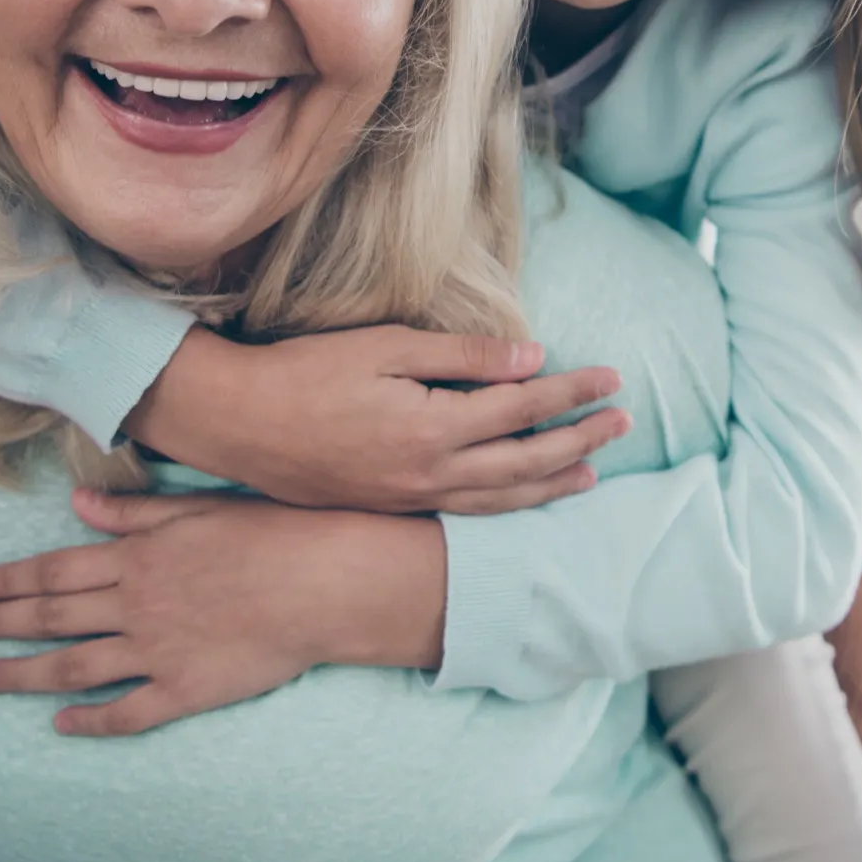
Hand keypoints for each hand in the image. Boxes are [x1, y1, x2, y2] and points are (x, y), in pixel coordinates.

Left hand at [0, 489, 447, 735]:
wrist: (323, 581)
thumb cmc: (270, 534)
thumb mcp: (198, 508)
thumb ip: (134, 512)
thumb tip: (80, 504)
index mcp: (137, 557)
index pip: (55, 569)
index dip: (7, 580)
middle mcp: (136, 604)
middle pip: (50, 616)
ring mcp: (156, 651)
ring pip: (72, 666)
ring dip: (21, 673)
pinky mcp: (184, 689)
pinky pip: (125, 712)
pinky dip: (89, 721)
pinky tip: (60, 724)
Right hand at [124, 325, 628, 513]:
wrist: (236, 424)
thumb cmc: (307, 374)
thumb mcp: (386, 348)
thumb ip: (463, 357)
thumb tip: (532, 358)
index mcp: (434, 430)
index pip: (525, 410)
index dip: (574, 393)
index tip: (614, 379)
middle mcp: (431, 475)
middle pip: (527, 462)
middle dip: (581, 442)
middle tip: (625, 424)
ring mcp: (411, 499)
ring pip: (501, 498)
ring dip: (552, 483)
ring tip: (591, 474)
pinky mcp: (392, 508)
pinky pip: (468, 513)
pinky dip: (508, 505)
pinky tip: (522, 497)